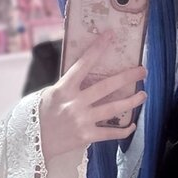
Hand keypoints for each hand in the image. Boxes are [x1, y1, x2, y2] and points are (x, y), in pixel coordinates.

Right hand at [39, 30, 147, 161]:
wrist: (34, 142)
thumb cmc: (43, 114)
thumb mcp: (51, 94)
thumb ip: (69, 84)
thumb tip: (87, 69)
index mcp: (64, 89)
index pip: (83, 64)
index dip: (97, 49)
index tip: (110, 35)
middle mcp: (75, 103)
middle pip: (106, 87)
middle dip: (127, 77)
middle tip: (143, 71)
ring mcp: (82, 120)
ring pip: (113, 108)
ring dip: (131, 101)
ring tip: (143, 95)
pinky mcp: (87, 136)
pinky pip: (111, 133)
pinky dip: (124, 130)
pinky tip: (132, 124)